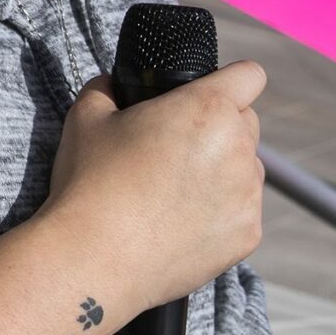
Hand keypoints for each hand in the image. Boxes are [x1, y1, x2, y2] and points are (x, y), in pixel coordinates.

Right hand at [42, 60, 266, 316]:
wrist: (94, 259)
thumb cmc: (90, 182)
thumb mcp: (86, 117)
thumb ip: (107, 89)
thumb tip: (112, 85)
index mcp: (207, 108)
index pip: (249, 75)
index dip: (228, 81)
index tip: (207, 94)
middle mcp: (239, 149)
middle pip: (247, 122)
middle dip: (220, 127)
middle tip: (174, 148)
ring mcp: (248, 197)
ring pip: (246, 169)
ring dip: (222, 171)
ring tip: (173, 192)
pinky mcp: (247, 237)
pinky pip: (242, 212)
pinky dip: (219, 214)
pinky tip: (178, 223)